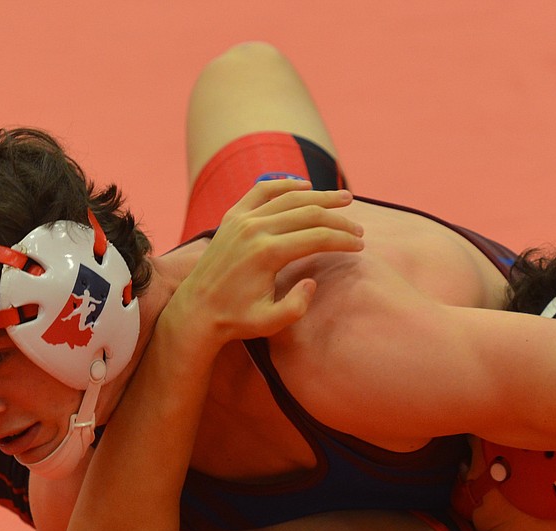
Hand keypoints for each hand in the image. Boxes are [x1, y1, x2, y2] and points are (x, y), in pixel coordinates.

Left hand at [164, 177, 363, 348]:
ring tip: (344, 198)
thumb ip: (297, 306)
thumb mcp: (270, 322)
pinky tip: (305, 186)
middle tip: (359, 229)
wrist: (195, 310)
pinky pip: (261, 191)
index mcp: (266, 253)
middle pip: (308, 214)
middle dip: (339, 220)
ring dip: (320, 196)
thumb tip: (312, 281)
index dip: (342, 241)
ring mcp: (241, 219)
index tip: (360, 247)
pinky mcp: (231, 217)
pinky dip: (284, 184)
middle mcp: (255, 229)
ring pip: (289, 198)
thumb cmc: (234, 319)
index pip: (317, 237)